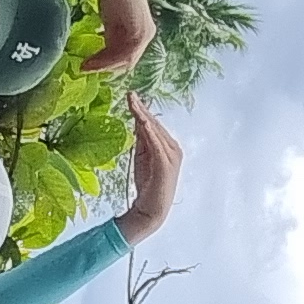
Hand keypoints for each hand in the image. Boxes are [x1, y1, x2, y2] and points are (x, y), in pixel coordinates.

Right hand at [82, 0, 155, 76]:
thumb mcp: (113, 18)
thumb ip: (112, 33)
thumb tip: (103, 45)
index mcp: (144, 32)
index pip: (127, 55)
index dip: (109, 62)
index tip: (92, 64)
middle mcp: (147, 36)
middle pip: (127, 61)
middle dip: (106, 67)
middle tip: (87, 68)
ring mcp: (144, 37)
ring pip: (123, 60)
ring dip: (102, 65)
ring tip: (85, 66)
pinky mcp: (138, 36)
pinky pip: (120, 55)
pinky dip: (104, 60)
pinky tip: (91, 61)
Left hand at [115, 95, 182, 242]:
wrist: (152, 210)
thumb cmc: (147, 185)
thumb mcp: (142, 157)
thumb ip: (142, 140)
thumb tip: (137, 121)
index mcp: (169, 146)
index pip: (153, 124)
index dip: (142, 110)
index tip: (131, 97)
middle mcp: (173, 148)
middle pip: (155, 124)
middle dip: (142, 109)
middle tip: (130, 94)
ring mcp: (171, 156)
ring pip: (154, 131)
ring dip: (143, 115)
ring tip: (133, 101)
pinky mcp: (165, 164)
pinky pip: (156, 143)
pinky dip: (148, 131)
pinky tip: (141, 120)